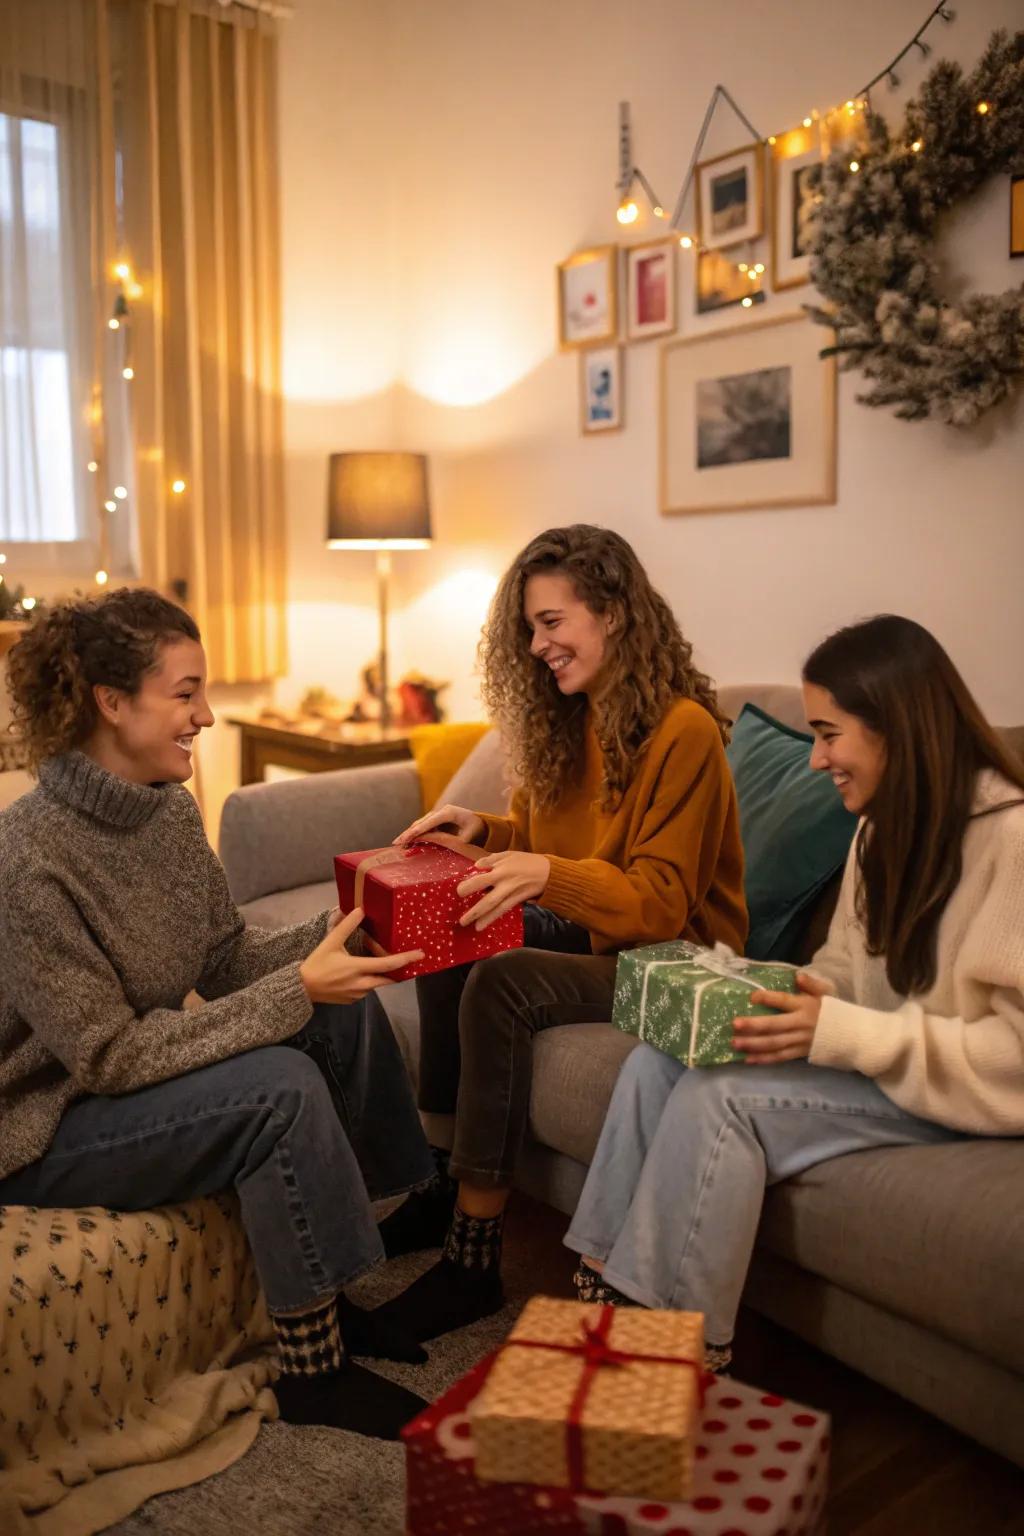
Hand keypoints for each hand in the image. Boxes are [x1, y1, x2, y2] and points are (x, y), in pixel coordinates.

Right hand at [299, 908, 423, 1003]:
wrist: (302, 988)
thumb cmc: (317, 964)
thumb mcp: (331, 942)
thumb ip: (346, 926)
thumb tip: (361, 910)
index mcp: (357, 968)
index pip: (388, 965)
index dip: (406, 959)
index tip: (420, 955)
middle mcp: (361, 984)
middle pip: (388, 978)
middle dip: (399, 970)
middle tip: (407, 959)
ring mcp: (358, 995)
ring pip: (378, 984)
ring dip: (382, 974)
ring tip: (381, 961)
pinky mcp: (353, 1000)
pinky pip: (368, 990)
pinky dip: (371, 981)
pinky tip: (365, 972)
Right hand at [393, 803, 484, 847]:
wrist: (480, 822)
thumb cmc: (476, 829)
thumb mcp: (468, 836)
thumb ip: (452, 839)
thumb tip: (437, 841)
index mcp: (448, 812)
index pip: (428, 823)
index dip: (416, 831)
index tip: (406, 838)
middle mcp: (440, 811)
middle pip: (420, 822)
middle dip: (408, 833)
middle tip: (396, 843)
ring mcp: (437, 815)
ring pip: (420, 824)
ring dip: (409, 834)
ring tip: (399, 844)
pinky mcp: (435, 821)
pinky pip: (423, 827)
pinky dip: (415, 835)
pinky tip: (406, 842)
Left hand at [456, 850, 549, 929]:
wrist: (548, 871)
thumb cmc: (525, 861)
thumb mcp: (508, 854)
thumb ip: (491, 860)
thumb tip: (476, 866)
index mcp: (501, 870)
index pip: (483, 878)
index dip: (470, 885)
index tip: (458, 892)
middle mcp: (506, 884)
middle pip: (489, 899)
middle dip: (476, 910)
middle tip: (462, 918)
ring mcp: (513, 894)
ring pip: (497, 909)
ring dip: (485, 918)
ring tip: (472, 927)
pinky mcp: (518, 900)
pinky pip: (504, 910)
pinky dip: (494, 917)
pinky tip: (484, 924)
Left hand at [732, 972, 830, 1064]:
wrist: (852, 1035)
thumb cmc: (834, 1011)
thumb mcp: (826, 993)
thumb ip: (812, 984)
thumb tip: (797, 975)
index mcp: (805, 1007)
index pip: (784, 1001)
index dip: (768, 999)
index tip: (751, 997)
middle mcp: (800, 1024)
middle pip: (775, 1026)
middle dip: (754, 1026)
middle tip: (734, 1024)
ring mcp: (799, 1041)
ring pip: (774, 1044)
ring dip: (754, 1044)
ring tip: (735, 1043)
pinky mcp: (799, 1053)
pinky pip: (780, 1057)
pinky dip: (764, 1059)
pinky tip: (748, 1059)